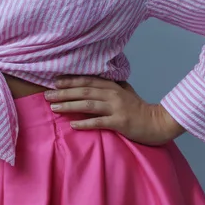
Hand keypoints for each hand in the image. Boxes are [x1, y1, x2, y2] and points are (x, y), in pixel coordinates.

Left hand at [44, 75, 185, 146]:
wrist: (158, 122)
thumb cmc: (139, 108)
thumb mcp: (126, 91)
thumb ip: (111, 85)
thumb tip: (94, 80)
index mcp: (113, 86)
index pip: (87, 81)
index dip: (70, 80)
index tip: (53, 81)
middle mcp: (113, 94)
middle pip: (84, 91)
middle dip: (64, 92)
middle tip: (46, 94)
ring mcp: (116, 108)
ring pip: (88, 105)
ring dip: (69, 105)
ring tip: (54, 107)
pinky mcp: (120, 122)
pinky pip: (99, 122)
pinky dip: (85, 123)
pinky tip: (73, 125)